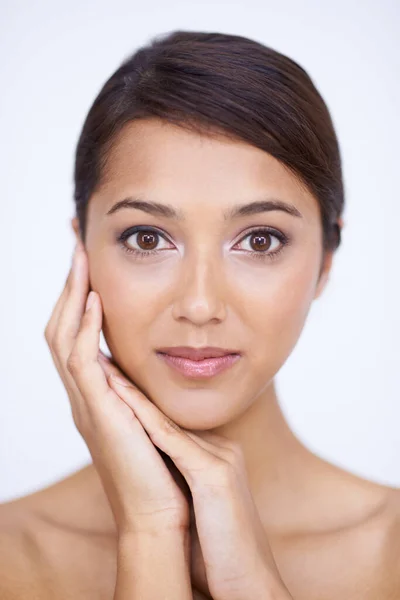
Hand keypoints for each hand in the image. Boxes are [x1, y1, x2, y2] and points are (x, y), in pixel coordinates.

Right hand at [43, 240, 190, 535]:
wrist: (163, 517)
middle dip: (68, 284)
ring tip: (80, 258)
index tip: (89, 260)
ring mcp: (87, 404)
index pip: (77, 333)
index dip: (79, 296)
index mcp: (97, 394)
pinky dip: (84, 329)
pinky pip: (82, 362)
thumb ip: (147, 391)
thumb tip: (161, 367)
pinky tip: (95, 300)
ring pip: (63, 338)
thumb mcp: (153, 417)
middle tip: (76, 243)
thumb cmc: (164, 469)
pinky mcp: (100, 414)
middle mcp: (85, 395)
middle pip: (61, 326)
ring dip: (72, 295)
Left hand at [104, 360, 291, 598]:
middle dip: (135, 391)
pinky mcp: (214, 474)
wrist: (250, 587)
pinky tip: (118, 395)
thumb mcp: (202, 510)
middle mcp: (222, 449)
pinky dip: (141, 417)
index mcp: (218, 457)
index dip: (142, 404)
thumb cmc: (219, 556)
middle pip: (169, 415)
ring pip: (167, 420)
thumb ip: (186, 484)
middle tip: (105, 362)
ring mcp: (220, 458)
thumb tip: (160, 479)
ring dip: (132, 394)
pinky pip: (169, 440)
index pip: (173, 424)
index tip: (116, 384)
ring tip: (104, 368)